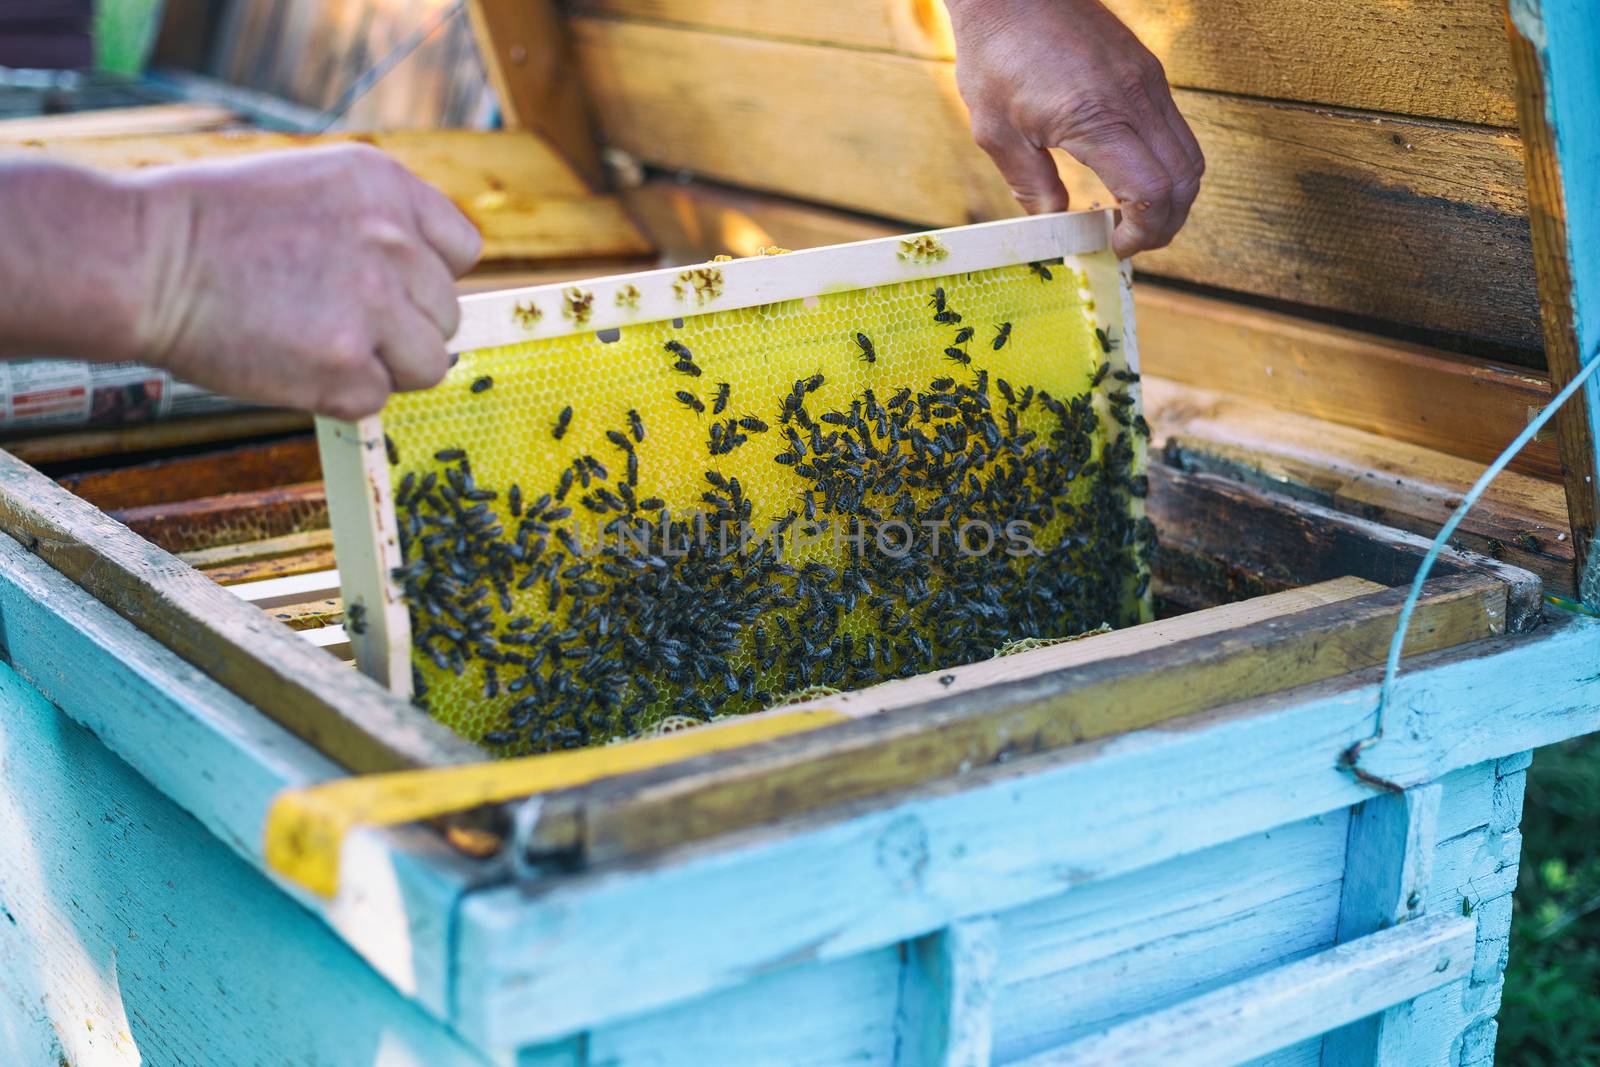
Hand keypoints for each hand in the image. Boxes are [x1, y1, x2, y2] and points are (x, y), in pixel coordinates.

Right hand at [130, 144, 481, 419]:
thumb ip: (378, 226)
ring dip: (380, 366)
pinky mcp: (348, 364)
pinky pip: (375, 398)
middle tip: (329, 320)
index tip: (386, 290)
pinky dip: (338, 395)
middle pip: (446, 314)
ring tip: (313, 343)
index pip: (461, 252)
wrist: (140, 258)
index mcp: (387, 186)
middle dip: (399, 328)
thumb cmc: (210, 226)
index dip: (425, 280)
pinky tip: (288, 361)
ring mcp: (375, 304)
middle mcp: (394, 240)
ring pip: (428, 363)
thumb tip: (425, 287)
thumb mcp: (312, 187)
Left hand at [946, 0, 1204, 256]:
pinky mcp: (1148, 70)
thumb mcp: (997, 132)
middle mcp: (1135, 97)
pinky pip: (1174, 128)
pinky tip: (1129, 176)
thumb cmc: (995, 55)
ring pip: (1188, 155)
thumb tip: (1054, 225)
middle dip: (1165, 224)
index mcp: (1097, 117)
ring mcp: (1148, 80)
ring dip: (1171, 196)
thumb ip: (1031, 185)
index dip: (1143, 232)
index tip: (1114, 246)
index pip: (1152, 190)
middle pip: (1184, 179)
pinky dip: (1165, 164)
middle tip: (1128, 241)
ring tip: (1132, 216)